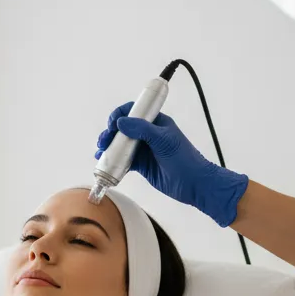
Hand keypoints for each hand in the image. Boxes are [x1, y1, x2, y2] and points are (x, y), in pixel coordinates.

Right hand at [96, 104, 248, 227]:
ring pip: (121, 145)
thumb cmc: (184, 159)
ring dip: (109, 147)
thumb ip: (142, 129)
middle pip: (123, 128)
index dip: (120, 114)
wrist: (194, 184)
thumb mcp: (164, 140)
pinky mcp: (141, 165)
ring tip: (100, 153)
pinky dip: (113, 161)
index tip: (112, 123)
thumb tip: (121, 122)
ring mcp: (144, 150)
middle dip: (110, 133)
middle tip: (104, 141)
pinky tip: (105, 164)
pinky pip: (123, 161)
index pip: (134, 111)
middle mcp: (148, 134)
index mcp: (156, 122)